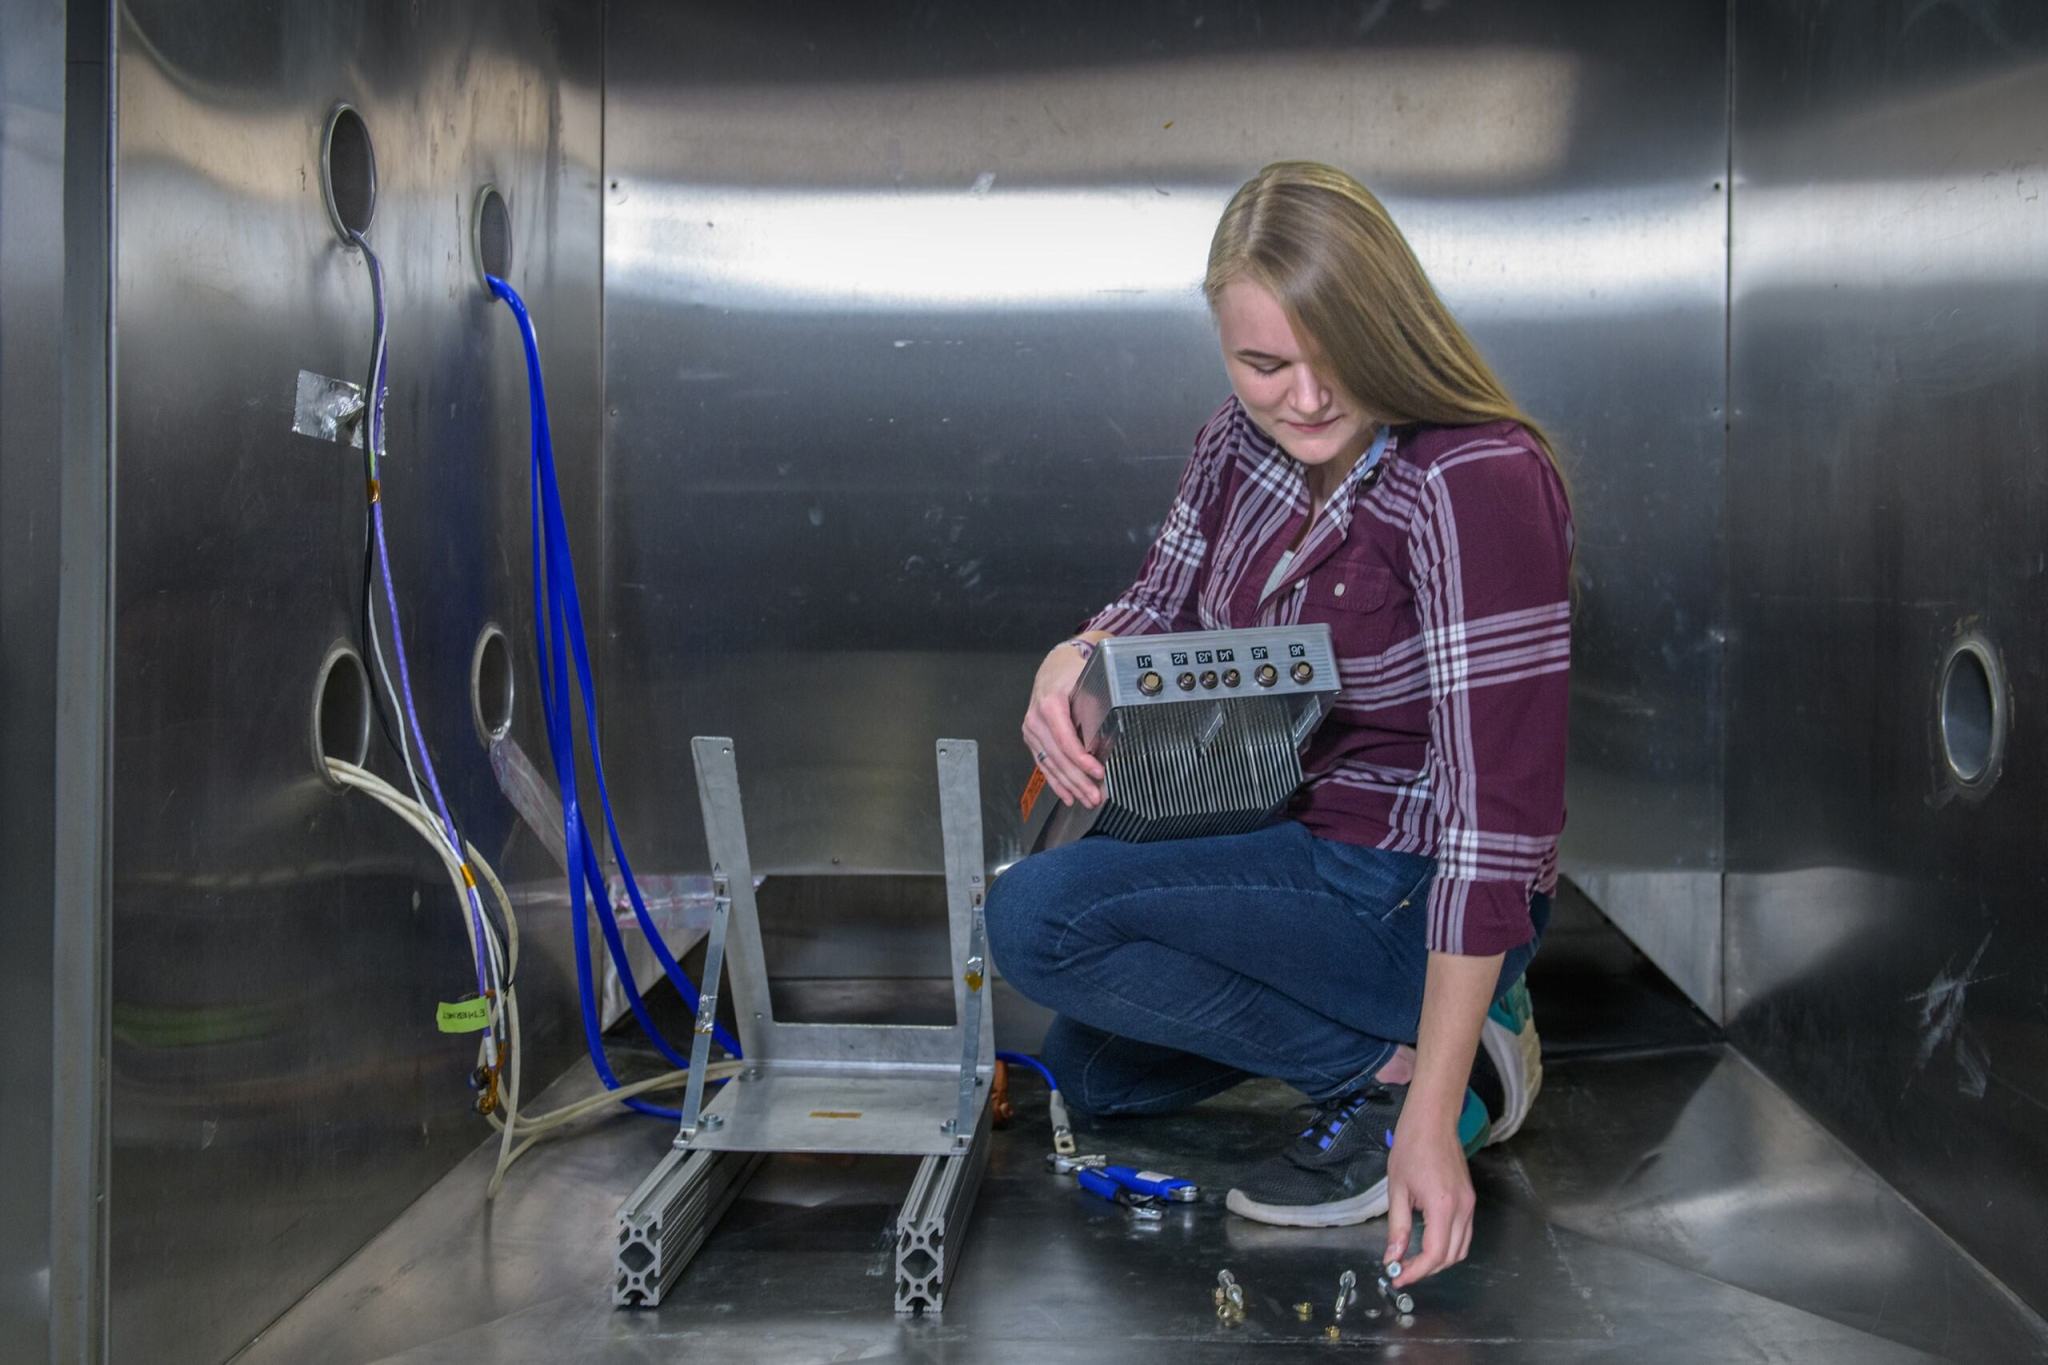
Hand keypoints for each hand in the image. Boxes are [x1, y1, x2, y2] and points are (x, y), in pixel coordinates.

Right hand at [1022, 642, 1103, 807]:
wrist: (1054, 666)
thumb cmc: (1072, 672)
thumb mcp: (1086, 681)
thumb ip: (1095, 705)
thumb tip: (1110, 734)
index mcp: (1049, 705)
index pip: (1066, 740)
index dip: (1082, 760)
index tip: (1098, 773)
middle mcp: (1035, 720)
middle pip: (1058, 757)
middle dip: (1078, 780)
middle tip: (1096, 796)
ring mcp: (1031, 731)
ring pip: (1051, 764)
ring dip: (1069, 785)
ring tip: (1086, 800)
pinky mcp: (1032, 739)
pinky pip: (1044, 764)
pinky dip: (1056, 782)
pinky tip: (1067, 796)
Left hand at [1382, 1111, 1475, 1286]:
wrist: (1433, 1121)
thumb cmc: (1411, 1147)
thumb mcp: (1397, 1189)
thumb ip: (1398, 1227)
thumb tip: (1393, 1256)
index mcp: (1442, 1206)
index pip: (1435, 1254)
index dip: (1417, 1271)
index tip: (1398, 1276)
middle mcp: (1463, 1208)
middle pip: (1451, 1256)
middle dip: (1427, 1269)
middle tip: (1402, 1269)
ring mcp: (1470, 1204)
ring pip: (1461, 1248)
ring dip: (1439, 1260)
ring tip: (1413, 1260)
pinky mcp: (1470, 1199)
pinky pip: (1464, 1234)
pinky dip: (1448, 1245)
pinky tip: (1428, 1242)